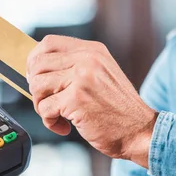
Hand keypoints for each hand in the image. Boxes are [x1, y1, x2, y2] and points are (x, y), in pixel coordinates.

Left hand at [27, 35, 156, 167]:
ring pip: (37, 86)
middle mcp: (87, 59)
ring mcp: (82, 78)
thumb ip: (75, 68)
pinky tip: (65, 127)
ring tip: (57, 116)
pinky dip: (50, 122)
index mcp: (92, 50)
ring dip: (41, 106)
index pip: (48, 43)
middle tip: (48, 103)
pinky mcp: (76, 99)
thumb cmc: (119, 111)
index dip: (34, 60)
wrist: (140, 132)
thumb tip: (37, 71)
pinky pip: (45, 108)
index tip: (35, 77)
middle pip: (38, 64)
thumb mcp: (102, 77)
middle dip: (36, 88)